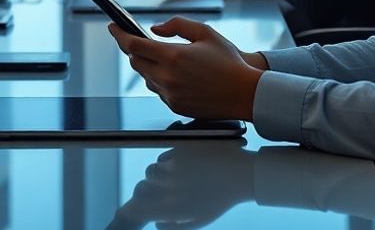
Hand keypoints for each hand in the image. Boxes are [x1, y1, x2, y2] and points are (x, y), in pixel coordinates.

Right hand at [107, 144, 255, 229]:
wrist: (240, 175)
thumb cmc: (221, 200)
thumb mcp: (199, 221)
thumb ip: (174, 226)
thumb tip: (156, 224)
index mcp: (173, 209)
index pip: (139, 209)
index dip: (133, 209)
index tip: (136, 208)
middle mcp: (169, 188)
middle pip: (142, 189)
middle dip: (146, 190)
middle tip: (159, 191)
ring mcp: (173, 169)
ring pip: (151, 172)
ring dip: (156, 175)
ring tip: (172, 177)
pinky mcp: (178, 152)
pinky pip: (163, 158)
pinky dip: (167, 163)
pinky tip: (180, 166)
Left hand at [108, 18, 260, 121]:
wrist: (245, 93)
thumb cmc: (229, 63)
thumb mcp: (205, 32)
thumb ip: (177, 25)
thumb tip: (155, 29)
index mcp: (173, 56)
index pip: (134, 45)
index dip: (119, 34)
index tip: (113, 27)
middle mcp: (167, 77)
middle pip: (135, 62)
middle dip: (135, 50)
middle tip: (142, 41)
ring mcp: (170, 94)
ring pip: (146, 77)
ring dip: (148, 66)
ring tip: (168, 59)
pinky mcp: (175, 106)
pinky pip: (158, 90)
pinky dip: (160, 80)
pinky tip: (178, 75)